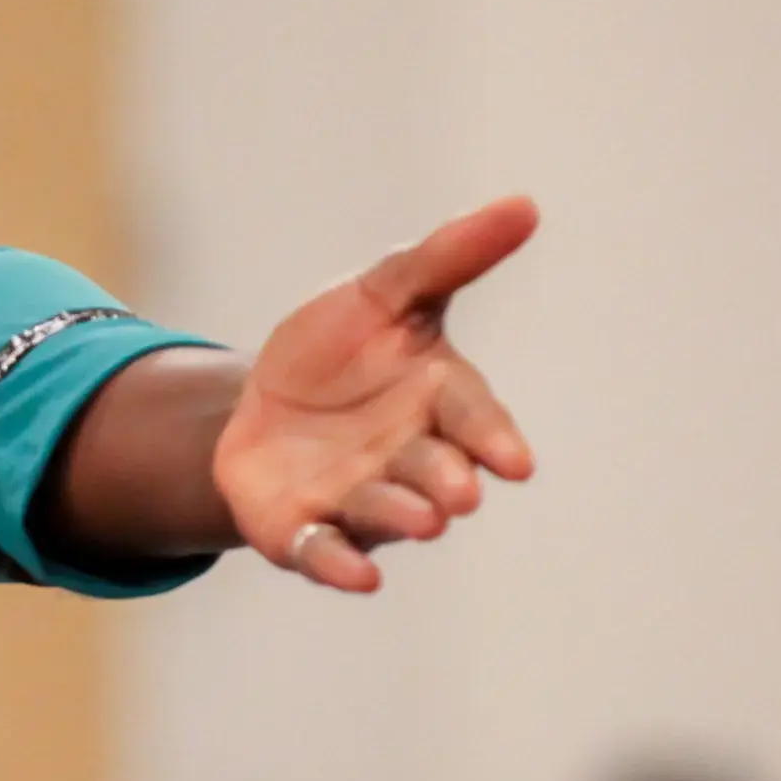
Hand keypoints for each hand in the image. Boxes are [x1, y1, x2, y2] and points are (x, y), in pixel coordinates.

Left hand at [208, 199, 542, 591]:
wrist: (256, 405)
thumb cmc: (339, 352)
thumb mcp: (384, 293)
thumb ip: (448, 258)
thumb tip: (525, 204)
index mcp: (438, 402)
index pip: (474, 419)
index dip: (493, 439)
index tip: (516, 461)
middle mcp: (409, 460)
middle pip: (434, 472)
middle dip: (447, 482)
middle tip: (460, 495)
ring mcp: (359, 500)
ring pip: (385, 514)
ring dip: (401, 518)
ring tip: (424, 521)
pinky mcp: (306, 532)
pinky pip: (327, 553)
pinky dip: (341, 565)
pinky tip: (358, 577)